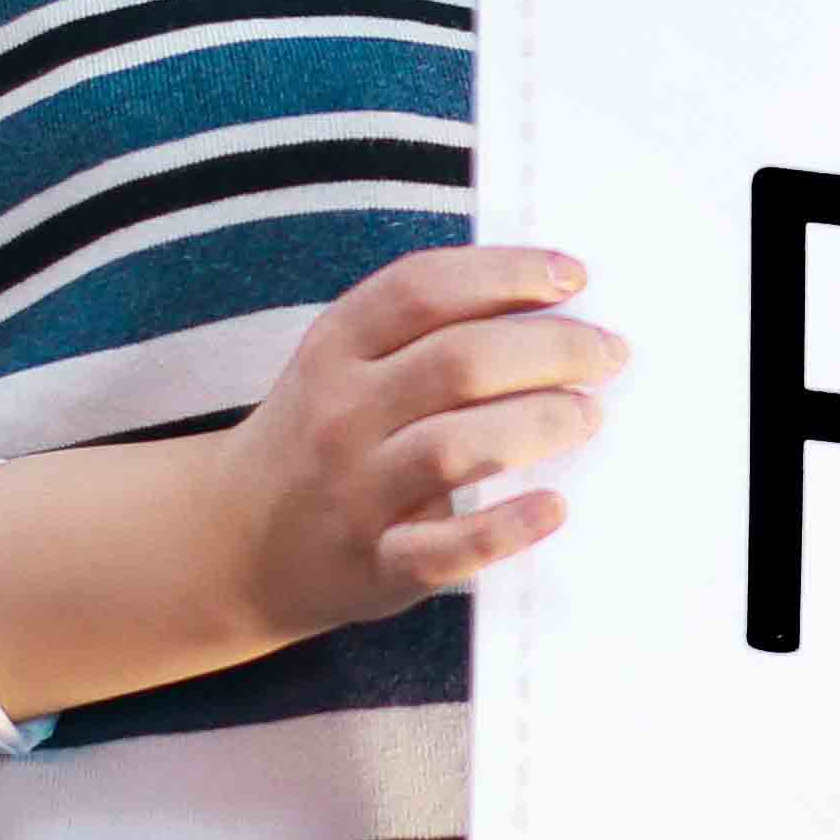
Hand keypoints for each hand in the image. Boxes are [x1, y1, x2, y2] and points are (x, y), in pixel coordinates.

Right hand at [0, 245, 624, 722]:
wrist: (231, 542)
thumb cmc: (321, 436)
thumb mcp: (345, 363)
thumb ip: (425, 329)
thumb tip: (551, 300)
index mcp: (336, 347)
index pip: (424, 288)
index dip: (506, 273)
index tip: (574, 276)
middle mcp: (340, 413)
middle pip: (457, 363)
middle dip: (550, 350)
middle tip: (608, 353)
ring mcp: (354, 493)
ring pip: (454, 448)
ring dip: (538, 425)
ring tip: (588, 416)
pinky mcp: (376, 566)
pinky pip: (445, 551)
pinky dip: (505, 529)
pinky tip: (554, 507)